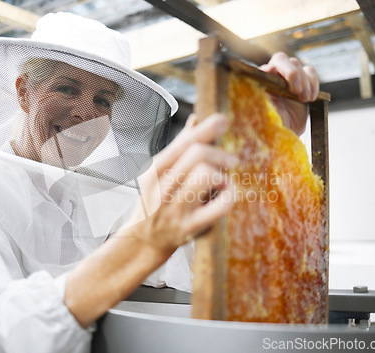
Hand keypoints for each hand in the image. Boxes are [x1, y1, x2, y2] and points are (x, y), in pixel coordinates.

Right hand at [124, 113, 236, 256]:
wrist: (144, 241)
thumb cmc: (154, 202)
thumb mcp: (159, 173)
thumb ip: (178, 146)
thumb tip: (195, 120)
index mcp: (155, 170)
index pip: (183, 142)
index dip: (206, 129)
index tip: (222, 119)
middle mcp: (163, 187)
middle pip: (197, 155)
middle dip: (219, 154)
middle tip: (230, 161)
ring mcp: (176, 208)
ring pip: (207, 175)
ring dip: (221, 175)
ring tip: (220, 182)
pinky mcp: (191, 227)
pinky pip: (220, 205)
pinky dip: (229, 195)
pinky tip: (225, 194)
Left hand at [260, 52, 319, 135]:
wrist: (287, 133)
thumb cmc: (272, 124)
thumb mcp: (266, 114)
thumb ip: (263, 100)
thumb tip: (263, 87)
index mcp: (259, 82)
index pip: (263, 67)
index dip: (271, 70)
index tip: (281, 83)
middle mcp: (272, 76)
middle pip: (280, 59)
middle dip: (291, 73)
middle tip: (296, 91)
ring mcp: (287, 76)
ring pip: (297, 64)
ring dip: (303, 82)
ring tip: (304, 99)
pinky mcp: (303, 80)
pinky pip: (310, 71)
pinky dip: (313, 83)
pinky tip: (311, 98)